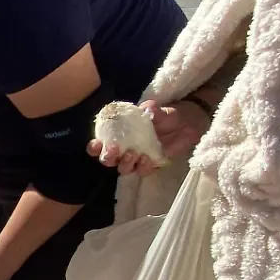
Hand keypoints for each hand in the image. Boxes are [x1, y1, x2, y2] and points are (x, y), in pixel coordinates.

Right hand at [89, 99, 211, 176]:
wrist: (184, 124)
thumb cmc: (164, 116)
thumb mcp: (157, 110)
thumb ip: (150, 109)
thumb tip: (146, 108)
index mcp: (117, 136)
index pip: (99, 145)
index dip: (94, 147)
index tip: (96, 144)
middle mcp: (123, 150)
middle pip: (108, 160)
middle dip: (107, 157)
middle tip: (113, 150)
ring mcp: (136, 160)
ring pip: (123, 169)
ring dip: (124, 163)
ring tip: (133, 153)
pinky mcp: (150, 166)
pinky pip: (143, 171)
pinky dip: (142, 167)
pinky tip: (146, 158)